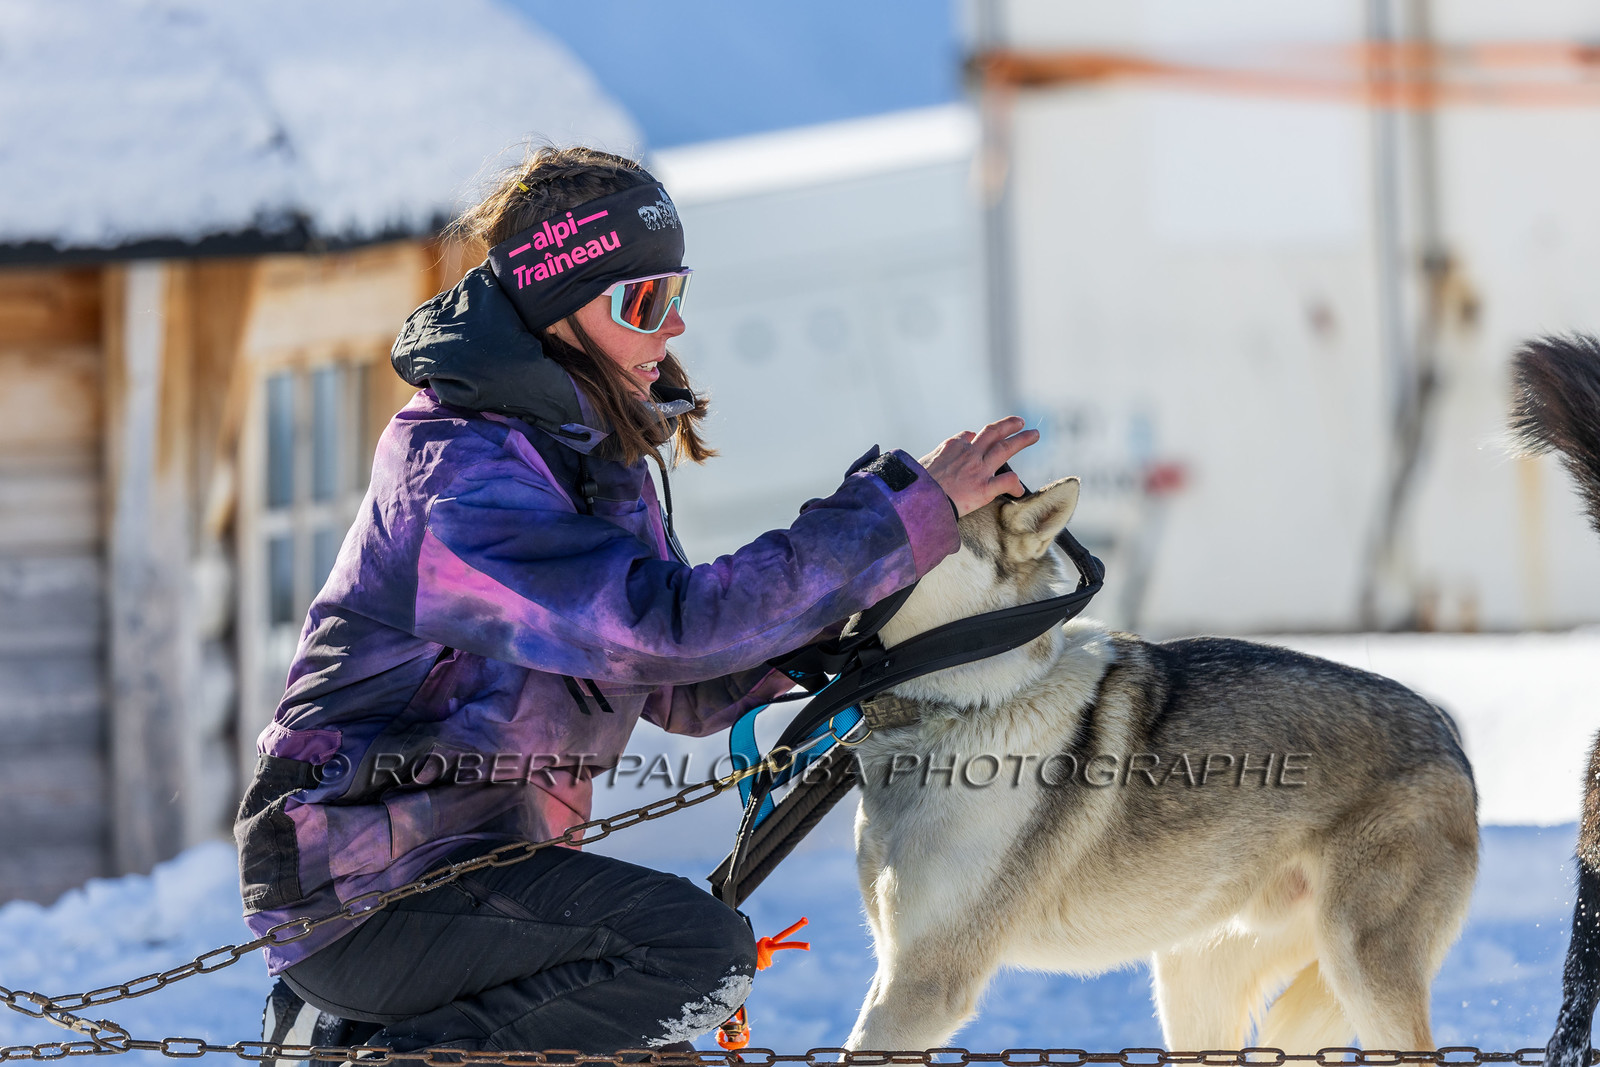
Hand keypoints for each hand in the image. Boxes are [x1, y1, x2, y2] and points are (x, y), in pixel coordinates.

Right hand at [918, 416, 1039, 517]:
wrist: (917, 500)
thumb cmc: (915, 484)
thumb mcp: (923, 462)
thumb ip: (937, 455)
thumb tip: (943, 450)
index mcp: (952, 446)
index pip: (969, 436)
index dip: (976, 437)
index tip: (980, 438)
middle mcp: (969, 453)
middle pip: (993, 433)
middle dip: (1009, 425)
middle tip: (1021, 422)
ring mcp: (978, 469)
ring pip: (1005, 448)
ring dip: (1022, 440)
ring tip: (1033, 435)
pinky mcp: (983, 488)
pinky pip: (1006, 481)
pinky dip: (1015, 484)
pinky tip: (1020, 490)